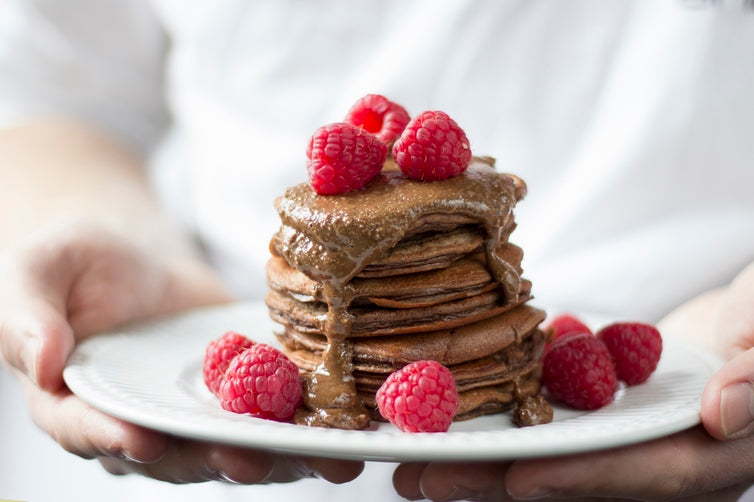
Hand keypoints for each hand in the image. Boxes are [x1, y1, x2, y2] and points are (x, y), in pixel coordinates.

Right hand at [0, 222, 363, 483]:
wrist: (137, 260)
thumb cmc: (80, 265)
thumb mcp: (43, 272)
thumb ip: (31, 317)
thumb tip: (44, 361)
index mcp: (77, 404)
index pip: (89, 429)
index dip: (114, 438)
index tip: (145, 440)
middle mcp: (138, 424)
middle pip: (174, 454)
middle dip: (212, 459)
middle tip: (247, 457)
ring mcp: (192, 416)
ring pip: (230, 447)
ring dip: (274, 456)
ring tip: (317, 457)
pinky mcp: (237, 397)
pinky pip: (266, 417)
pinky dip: (302, 425)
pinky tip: (338, 425)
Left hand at [392, 263, 753, 500]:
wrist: (749, 316)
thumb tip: (724, 412)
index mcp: (716, 454)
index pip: (648, 474)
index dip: (583, 479)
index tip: (518, 479)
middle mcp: (665, 461)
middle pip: (578, 478)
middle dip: (499, 482)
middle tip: (424, 480)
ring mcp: (627, 443)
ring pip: (549, 459)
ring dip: (481, 461)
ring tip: (410, 462)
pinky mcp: (600, 421)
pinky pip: (544, 429)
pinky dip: (495, 425)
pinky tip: (439, 420)